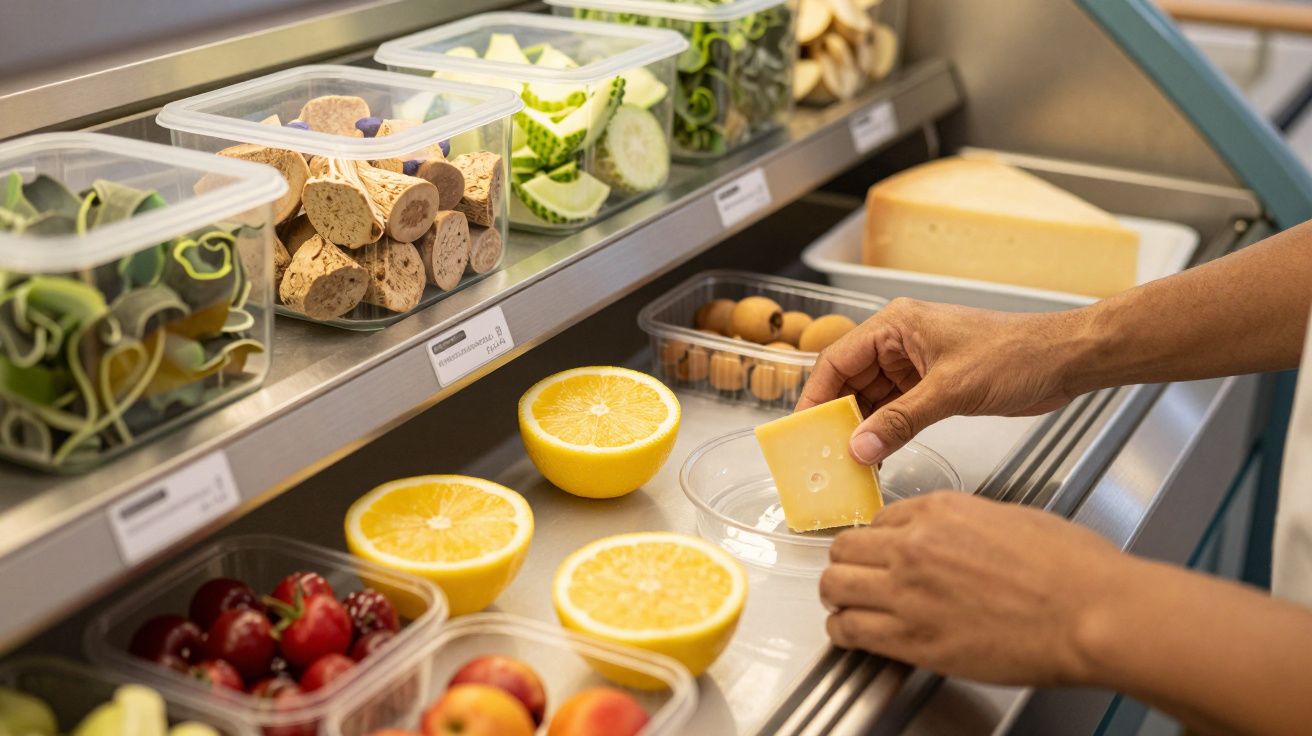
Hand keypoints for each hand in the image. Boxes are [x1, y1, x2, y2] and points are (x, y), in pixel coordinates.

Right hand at [796, 298, 1091, 464]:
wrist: (1064, 360)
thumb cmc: (1016, 354)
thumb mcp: (951, 391)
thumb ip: (901, 421)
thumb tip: (860, 447)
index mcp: (896, 325)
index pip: (837, 360)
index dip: (815, 396)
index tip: (802, 429)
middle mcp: (899, 342)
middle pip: (850, 382)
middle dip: (837, 418)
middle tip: (822, 454)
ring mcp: (915, 365)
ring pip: (872, 400)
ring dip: (862, 430)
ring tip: (848, 464)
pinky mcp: (931, 385)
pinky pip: (896, 410)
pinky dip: (885, 433)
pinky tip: (877, 458)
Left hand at [820, 491, 1131, 685]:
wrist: (1091, 613)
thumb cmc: (1071, 569)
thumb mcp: (1010, 518)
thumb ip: (965, 524)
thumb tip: (949, 538)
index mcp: (939, 511)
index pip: (879, 520)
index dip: (879, 541)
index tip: (880, 554)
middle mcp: (914, 545)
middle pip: (845, 548)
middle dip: (848, 564)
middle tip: (854, 578)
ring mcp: (908, 592)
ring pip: (836, 586)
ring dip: (839, 596)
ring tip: (847, 606)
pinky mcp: (912, 638)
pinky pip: (849, 629)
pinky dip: (843, 632)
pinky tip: (852, 634)